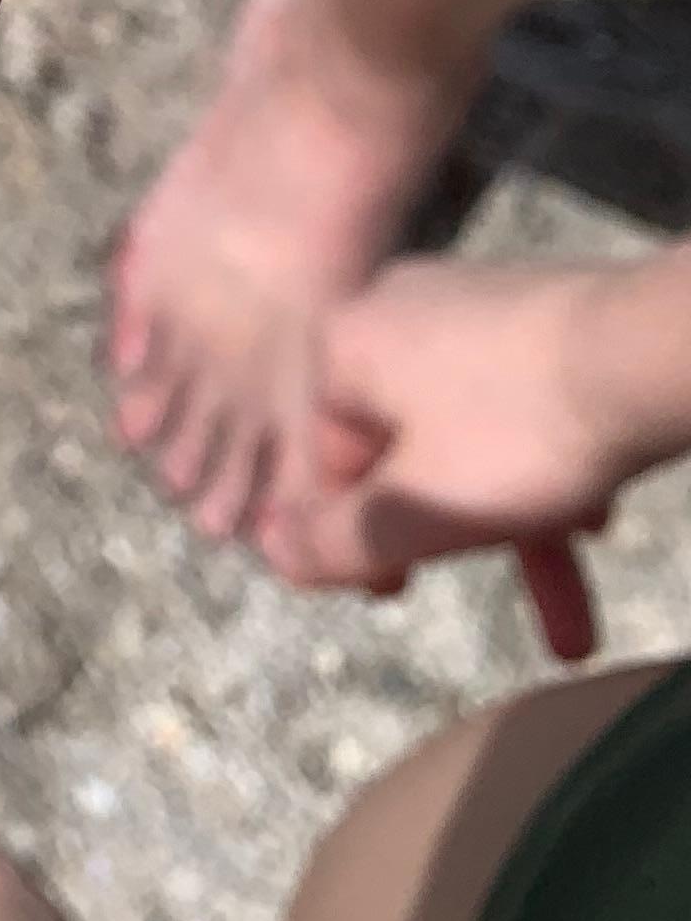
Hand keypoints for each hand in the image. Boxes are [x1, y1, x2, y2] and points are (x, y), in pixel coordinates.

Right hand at [261, 257, 643, 659]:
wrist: (647, 354)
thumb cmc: (517, 433)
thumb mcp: (414, 511)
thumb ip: (334, 543)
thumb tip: (273, 554)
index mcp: (343, 348)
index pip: (323, 462)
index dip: (354, 538)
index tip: (394, 591)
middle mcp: (395, 312)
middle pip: (403, 452)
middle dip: (446, 541)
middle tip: (466, 586)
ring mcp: (469, 307)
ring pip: (473, 439)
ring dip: (514, 529)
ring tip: (569, 613)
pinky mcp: (537, 316)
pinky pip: (520, 408)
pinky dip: (546, 473)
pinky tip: (592, 524)